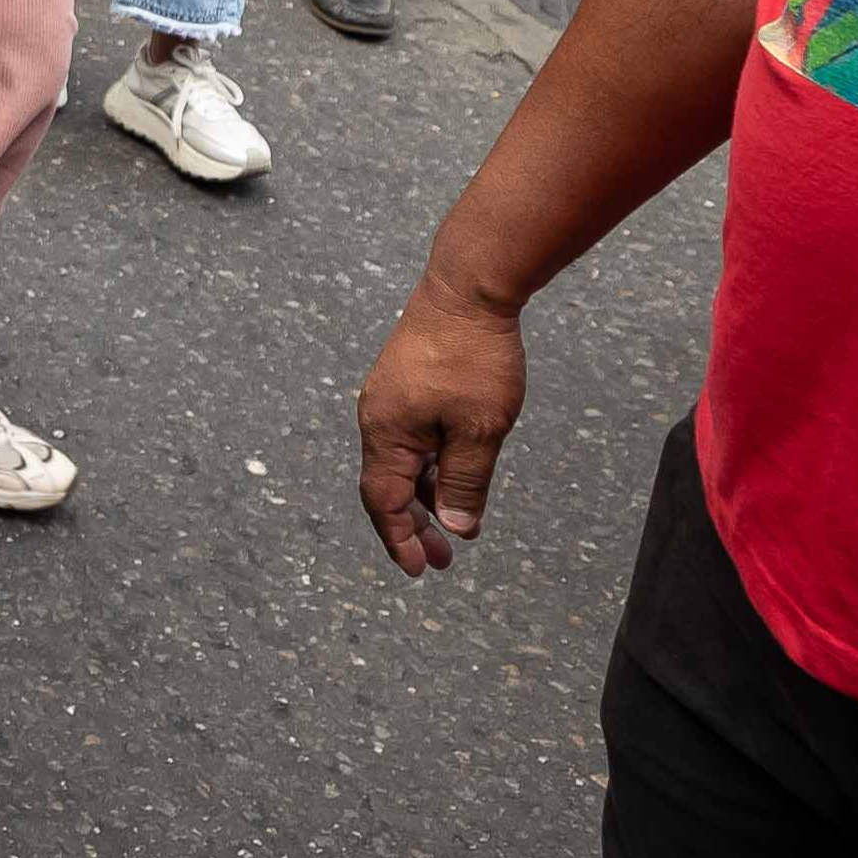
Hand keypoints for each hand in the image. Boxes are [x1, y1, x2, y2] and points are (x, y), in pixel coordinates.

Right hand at [355, 276, 526, 573]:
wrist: (468, 287)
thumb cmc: (473, 357)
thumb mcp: (480, 429)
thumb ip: (466, 483)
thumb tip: (456, 529)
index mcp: (387, 433)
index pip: (384, 502)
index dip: (400, 540)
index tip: (421, 570)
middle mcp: (378, 418)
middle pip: (387, 486)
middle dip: (412, 527)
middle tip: (441, 561)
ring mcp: (390, 399)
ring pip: (401, 463)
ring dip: (423, 497)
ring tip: (452, 524)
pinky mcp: (406, 385)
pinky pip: (410, 439)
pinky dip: (428, 467)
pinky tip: (452, 475)